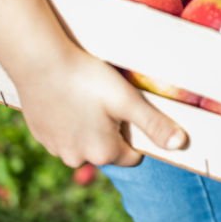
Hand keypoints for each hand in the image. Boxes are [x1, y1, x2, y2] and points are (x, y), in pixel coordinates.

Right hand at [15, 43, 187, 167]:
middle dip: (112, 130)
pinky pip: (63, 133)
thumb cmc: (87, 79)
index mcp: (103, 154)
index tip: (128, 108)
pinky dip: (69, 121)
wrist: (39, 62)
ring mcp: (55, 149)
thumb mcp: (128, 100)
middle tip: (107, 99)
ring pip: (84, 142)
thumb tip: (181, 144)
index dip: (135, 132)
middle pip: (107, 149)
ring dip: (89, 127)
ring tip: (86, 96)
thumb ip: (155, 124)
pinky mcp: (39, 135)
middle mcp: (77, 159)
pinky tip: (68, 98)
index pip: (132, 155)